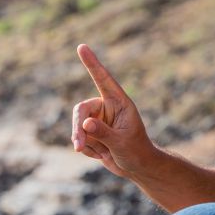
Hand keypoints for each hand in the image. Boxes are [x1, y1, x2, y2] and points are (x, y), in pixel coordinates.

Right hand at [71, 44, 160, 178]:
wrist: (137, 167)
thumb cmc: (136, 151)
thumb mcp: (121, 142)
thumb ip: (103, 132)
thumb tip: (85, 123)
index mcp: (119, 102)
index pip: (103, 79)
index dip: (92, 63)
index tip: (81, 47)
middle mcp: (106, 107)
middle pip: (81, 110)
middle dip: (78, 129)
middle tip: (78, 146)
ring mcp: (97, 120)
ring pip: (77, 125)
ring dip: (83, 142)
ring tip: (98, 154)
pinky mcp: (91, 132)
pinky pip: (78, 137)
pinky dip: (86, 148)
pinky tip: (100, 155)